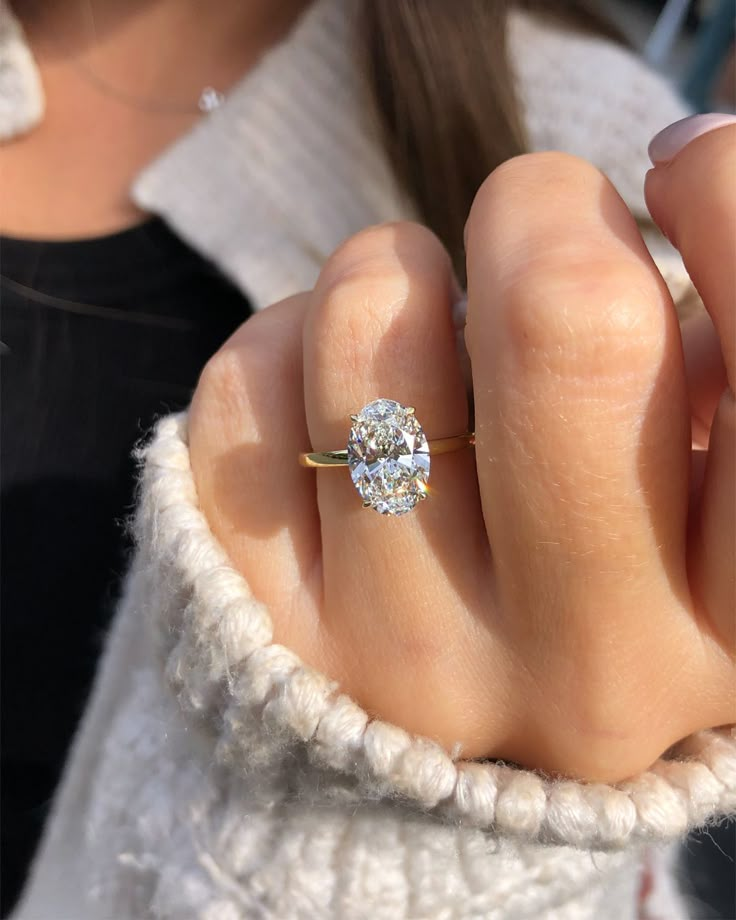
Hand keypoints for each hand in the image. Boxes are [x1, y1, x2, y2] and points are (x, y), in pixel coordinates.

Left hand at [188, 127, 734, 782]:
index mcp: (733, 628)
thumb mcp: (699, 491)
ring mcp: (415, 660)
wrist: (442, 728)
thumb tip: (693, 163)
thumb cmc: (601, 563)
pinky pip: (249, 389)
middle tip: (531, 220)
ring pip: (373, 330)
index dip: (735, 212)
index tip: (682, 161)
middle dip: (540, 208)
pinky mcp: (280, 632)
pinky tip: (332, 391)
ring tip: (418, 312)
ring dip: (391, 267)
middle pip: (565, 325)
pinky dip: (286, 341)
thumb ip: (720, 360)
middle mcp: (585, 667)